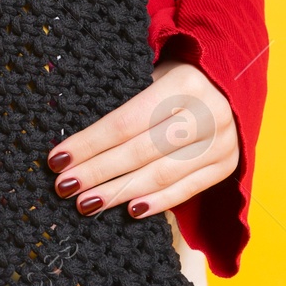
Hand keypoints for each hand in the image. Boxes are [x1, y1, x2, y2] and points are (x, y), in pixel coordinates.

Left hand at [46, 58, 238, 219]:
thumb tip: (72, 142)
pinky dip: (158, 202)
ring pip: (162, 174)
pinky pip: (188, 189)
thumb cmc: (173, 81)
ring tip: (87, 203)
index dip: (90, 143)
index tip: (58, 159)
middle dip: (98, 171)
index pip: (126, 121)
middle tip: (65, 186)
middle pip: (141, 151)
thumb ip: (119, 101)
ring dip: (120, 192)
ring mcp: (222, 141)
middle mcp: (208, 112)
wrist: (227, 86)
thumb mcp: (150, 75)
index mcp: (184, 83)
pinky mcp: (227, 164)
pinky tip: (130, 210)